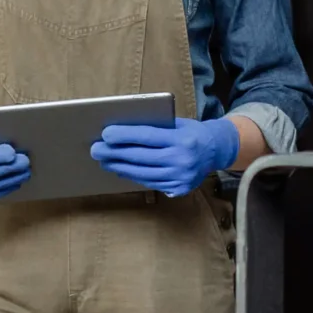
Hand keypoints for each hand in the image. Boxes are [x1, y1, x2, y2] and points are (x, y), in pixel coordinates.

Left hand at [91, 115, 239, 197]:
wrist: (216, 150)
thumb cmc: (192, 132)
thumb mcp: (177, 124)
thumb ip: (155, 128)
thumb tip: (121, 132)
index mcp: (183, 139)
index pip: (148, 137)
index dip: (124, 136)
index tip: (105, 134)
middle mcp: (183, 160)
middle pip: (141, 157)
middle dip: (115, 153)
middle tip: (96, 149)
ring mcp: (181, 177)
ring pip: (142, 173)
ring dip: (120, 166)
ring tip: (104, 160)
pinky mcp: (178, 189)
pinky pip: (150, 182)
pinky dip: (133, 175)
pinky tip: (121, 169)